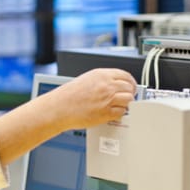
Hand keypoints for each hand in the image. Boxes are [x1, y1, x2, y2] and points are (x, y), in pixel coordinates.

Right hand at [0, 68, 136, 164]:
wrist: (59, 108)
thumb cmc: (67, 96)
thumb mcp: (86, 80)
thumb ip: (102, 81)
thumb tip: (114, 85)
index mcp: (101, 75)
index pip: (125, 75)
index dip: (130, 82)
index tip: (130, 86)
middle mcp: (106, 85)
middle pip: (129, 88)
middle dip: (129, 93)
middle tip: (127, 98)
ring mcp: (107, 99)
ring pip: (129, 100)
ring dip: (126, 104)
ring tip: (120, 106)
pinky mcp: (106, 113)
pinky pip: (122, 113)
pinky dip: (120, 114)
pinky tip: (113, 113)